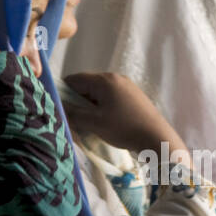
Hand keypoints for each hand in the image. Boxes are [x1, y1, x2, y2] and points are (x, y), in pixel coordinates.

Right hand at [63, 72, 186, 157]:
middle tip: (74, 119)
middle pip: (87, 85)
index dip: (63, 92)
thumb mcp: (94, 123)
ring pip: (99, 92)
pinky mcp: (134, 96)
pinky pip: (111, 97)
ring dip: (91, 106)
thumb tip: (57, 106)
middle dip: (78, 100)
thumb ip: (73, 113)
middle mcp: (116, 77)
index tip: (58, 107)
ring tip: (90, 123)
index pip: (74, 79)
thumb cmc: (124, 129)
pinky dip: (103, 107)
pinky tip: (106, 122)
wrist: (157, 138)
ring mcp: (127, 86)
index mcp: (105, 80)